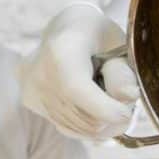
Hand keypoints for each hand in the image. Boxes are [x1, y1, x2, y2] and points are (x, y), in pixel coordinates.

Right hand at [19, 3, 137, 139]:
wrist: (65, 29)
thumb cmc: (99, 36)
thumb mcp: (119, 45)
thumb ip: (124, 71)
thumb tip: (129, 96)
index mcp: (61, 49)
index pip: (77, 90)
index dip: (106, 110)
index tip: (127, 113)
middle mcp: (38, 70)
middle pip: (84, 117)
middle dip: (111, 116)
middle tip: (119, 97)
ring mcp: (31, 88)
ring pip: (79, 128)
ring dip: (101, 121)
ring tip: (103, 95)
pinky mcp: (30, 101)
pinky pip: (68, 129)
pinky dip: (87, 124)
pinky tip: (90, 105)